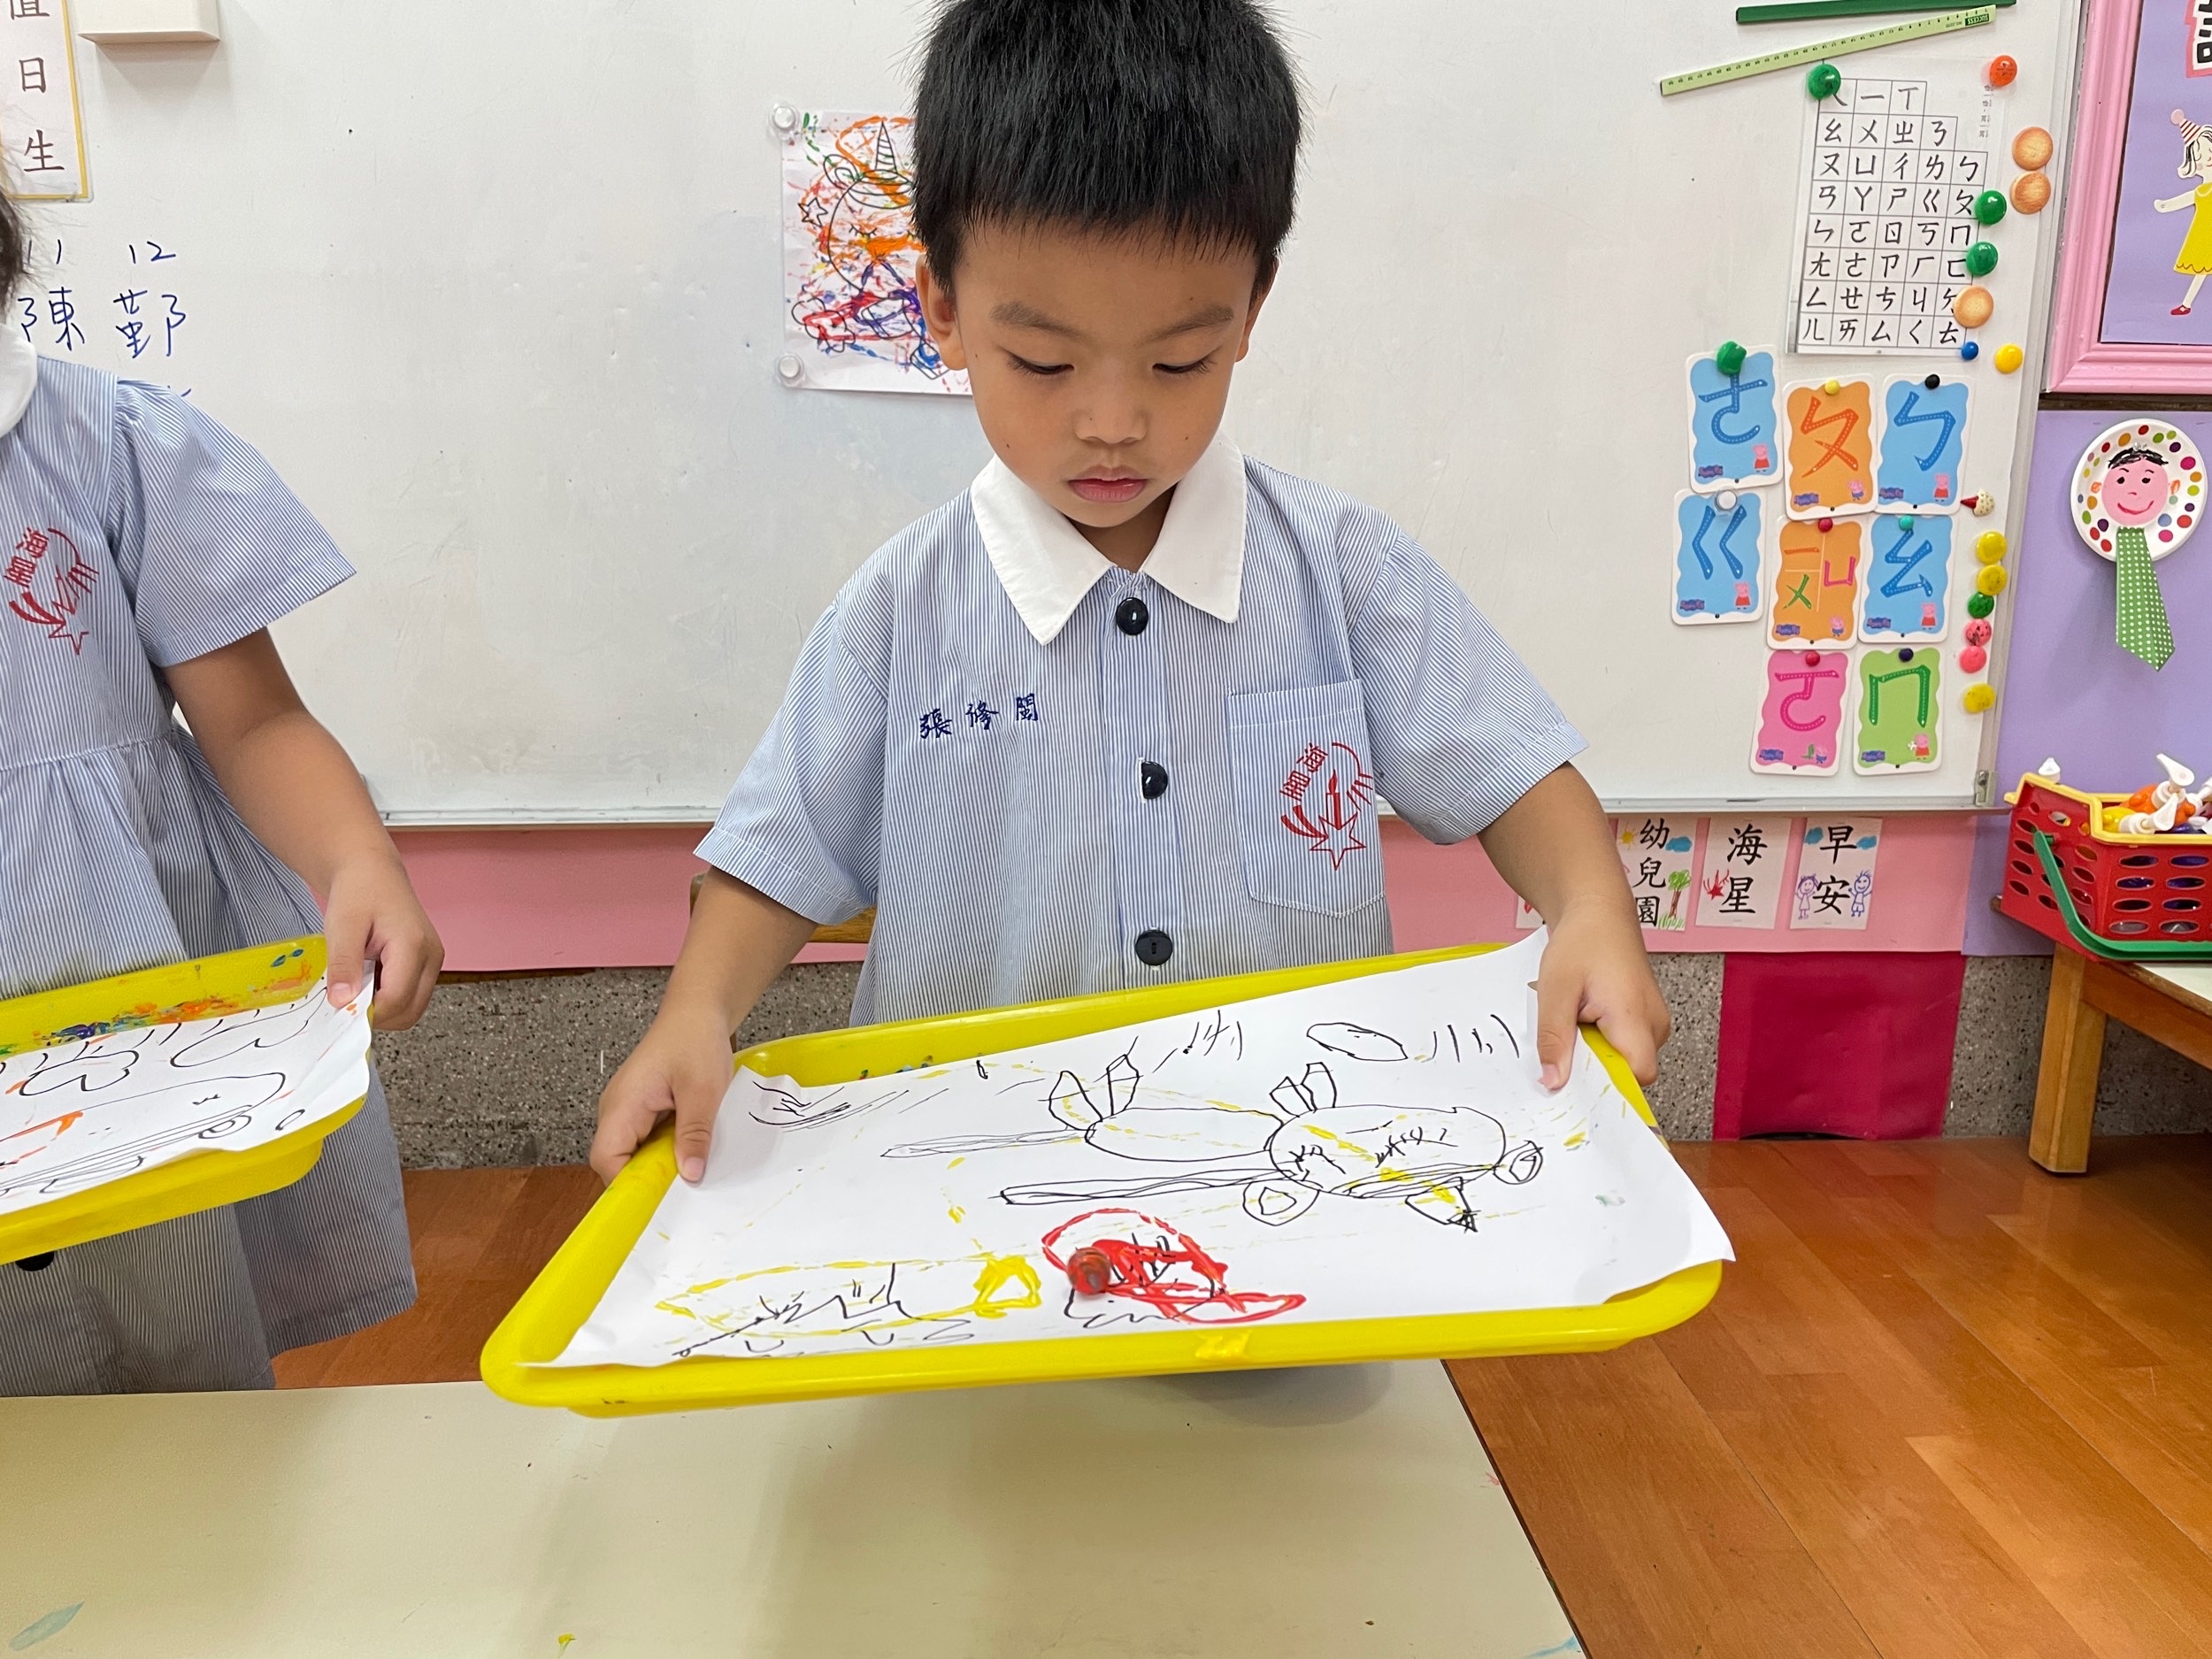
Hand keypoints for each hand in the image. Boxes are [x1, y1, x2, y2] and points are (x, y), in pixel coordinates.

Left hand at [322, 850, 443, 1029]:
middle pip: (410, 1011)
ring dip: (383, 1007)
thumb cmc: (360, 890)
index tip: (339, 1008)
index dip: (367, 1012)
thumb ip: (343, 965)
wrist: (373, 870)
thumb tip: (342, 1003)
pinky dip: (388, 997)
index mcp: (414, 946)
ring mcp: (433, 961)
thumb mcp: (342, 925)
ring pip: (412, 1007)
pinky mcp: (427, 963)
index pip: (396, 1000)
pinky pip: (411, 995)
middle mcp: (432, 957)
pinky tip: (368, 977)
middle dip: (377, 1014)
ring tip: (358, 982)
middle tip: (347, 997)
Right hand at [591, 1002, 734, 1183]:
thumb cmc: (695, 1040)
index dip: (627, 1186)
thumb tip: (691, 1176)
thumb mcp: (703, 1090)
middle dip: (649, 1180)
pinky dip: (667, 1151)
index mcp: (622, 1105)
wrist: (697, 1012)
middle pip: (618, 1163)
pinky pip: (647, 1143)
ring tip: (692, 1169)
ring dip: (661, 1166)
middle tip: (685, 1189)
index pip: (606, 1159)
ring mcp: (627, 1112)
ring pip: (634, 1155)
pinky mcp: (642, 1112)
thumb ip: (694, 1134)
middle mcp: (616, 1111)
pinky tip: (691, 1151)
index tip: (658, 1202)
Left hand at [1533, 907, 1670, 1090]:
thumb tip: (1553, 1083)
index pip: (1637, 1076)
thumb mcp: (1555, 990)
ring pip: (1626, 1060)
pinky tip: (1585, 1021)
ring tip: (1575, 1023)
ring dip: (1597, 1054)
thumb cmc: (1582, 942)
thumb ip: (1554, 1039)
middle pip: (1629, 1073)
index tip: (1574, 1086)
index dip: (1607, 1088)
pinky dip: (1603, 1042)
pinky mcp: (1648, 1019)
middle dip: (1594, 1069)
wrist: (1600, 912)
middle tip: (1564, 1046)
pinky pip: (1626, 1047)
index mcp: (1635, 1016)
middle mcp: (1655, 1024)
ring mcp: (1655, 1022)